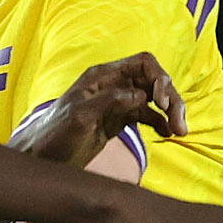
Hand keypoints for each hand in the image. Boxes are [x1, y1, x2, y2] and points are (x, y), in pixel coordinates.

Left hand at [18, 52, 187, 168]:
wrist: (42, 159)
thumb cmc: (54, 135)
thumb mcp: (80, 116)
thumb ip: (109, 101)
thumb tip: (140, 96)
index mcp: (103, 77)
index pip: (143, 63)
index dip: (159, 78)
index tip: (163, 102)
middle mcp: (113, 85)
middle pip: (153, 81)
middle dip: (171, 99)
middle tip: (181, 125)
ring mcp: (117, 104)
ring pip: (153, 100)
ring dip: (170, 112)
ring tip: (179, 132)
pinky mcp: (118, 121)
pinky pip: (147, 117)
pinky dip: (160, 123)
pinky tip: (168, 134)